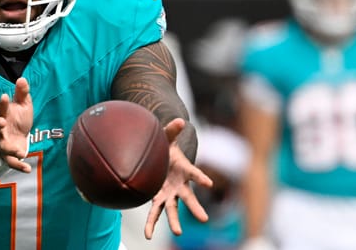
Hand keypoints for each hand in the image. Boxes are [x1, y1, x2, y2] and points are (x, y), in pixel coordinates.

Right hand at [0, 77, 33, 172]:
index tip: (6, 97)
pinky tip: (27, 169)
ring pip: (2, 147)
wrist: (20, 137)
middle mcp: (0, 131)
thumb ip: (22, 94)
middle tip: (1, 122)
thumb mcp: (23, 106)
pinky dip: (19, 167)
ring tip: (19, 153)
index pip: (1, 109)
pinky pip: (12, 163)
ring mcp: (3, 144)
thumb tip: (22, 79)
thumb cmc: (19, 119)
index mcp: (3, 116)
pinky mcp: (9, 156)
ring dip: (9, 150)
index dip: (3, 103)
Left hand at [145, 119, 212, 238]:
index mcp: (184, 170)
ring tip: (178, 232)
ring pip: (172, 209)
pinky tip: (147, 235)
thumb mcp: (167, 137)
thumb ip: (172, 130)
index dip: (201, 178)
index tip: (208, 184)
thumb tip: (180, 120)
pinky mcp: (157, 198)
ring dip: (174, 221)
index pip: (195, 173)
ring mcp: (169, 193)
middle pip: (189, 198)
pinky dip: (151, 223)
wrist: (158, 157)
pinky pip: (154, 212)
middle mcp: (179, 185)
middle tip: (204, 219)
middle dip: (195, 208)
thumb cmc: (165, 148)